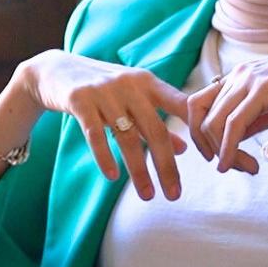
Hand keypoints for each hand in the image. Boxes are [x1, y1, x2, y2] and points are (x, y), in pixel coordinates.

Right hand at [22, 50, 188, 200]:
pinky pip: (95, 134)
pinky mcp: (79, 100)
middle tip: (175, 195)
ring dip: (138, 170)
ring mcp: (104, 92)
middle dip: (167, 165)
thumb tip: (184, 149)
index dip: (199, 131)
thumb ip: (156, 121)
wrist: (55, 70)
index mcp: (148, 82)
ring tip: (147, 196)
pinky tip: (113, 177)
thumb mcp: (132, 99)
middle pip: (156, 129)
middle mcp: (130, 85)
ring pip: (127, 137)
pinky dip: (105, 157)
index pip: (182, 105)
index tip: (212, 159)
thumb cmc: (102, 88)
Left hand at [186, 34, 267, 173]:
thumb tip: (232, 141)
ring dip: (220, 152)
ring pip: (212, 122)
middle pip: (197, 114)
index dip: (203, 136)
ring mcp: (248, 80)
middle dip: (206, 146)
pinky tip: (231, 164)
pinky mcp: (262, 90)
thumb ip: (253, 122)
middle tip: (228, 166)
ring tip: (243, 168)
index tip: (224, 157)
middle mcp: (238, 75)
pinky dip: (227, 149)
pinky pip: (233, 125)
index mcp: (240, 77)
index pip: (201, 106)